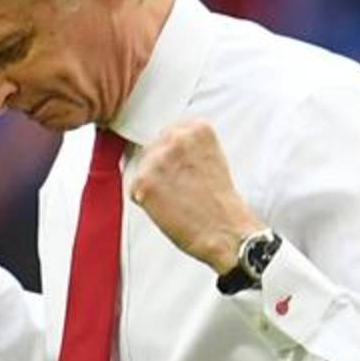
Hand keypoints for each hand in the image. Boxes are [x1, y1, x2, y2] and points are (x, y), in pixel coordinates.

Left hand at [130, 119, 263, 273]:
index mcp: (198, 129)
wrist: (225, 231)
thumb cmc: (222, 204)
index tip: (180, 167)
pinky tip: (167, 208)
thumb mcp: (213, 159)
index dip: (173, 155)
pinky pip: (135, 190)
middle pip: (153, 148)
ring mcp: (158, 159)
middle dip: (160, 168)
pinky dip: (146, 202)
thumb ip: (190, 148)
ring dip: (152, 184)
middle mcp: (176, 138)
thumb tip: (168, 150)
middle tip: (179, 187)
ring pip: (142, 168)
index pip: (170, 132)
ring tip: (176, 199)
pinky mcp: (144, 181)